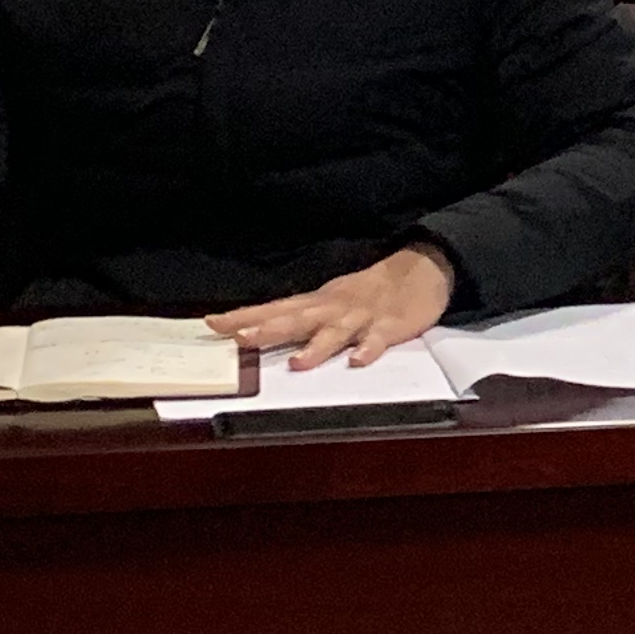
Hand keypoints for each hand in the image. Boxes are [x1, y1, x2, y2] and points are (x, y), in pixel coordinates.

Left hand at [209, 244, 454, 371]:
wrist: (422, 270)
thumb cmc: (367, 292)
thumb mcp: (329, 300)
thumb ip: (297, 317)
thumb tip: (251, 331)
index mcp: (317, 303)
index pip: (274, 309)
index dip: (244, 317)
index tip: (212, 323)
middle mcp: (333, 308)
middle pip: (298, 318)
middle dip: (269, 329)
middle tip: (241, 339)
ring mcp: (361, 317)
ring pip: (336, 331)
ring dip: (317, 346)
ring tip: (298, 364)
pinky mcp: (390, 326)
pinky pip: (378, 339)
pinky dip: (368, 348)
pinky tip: (358, 360)